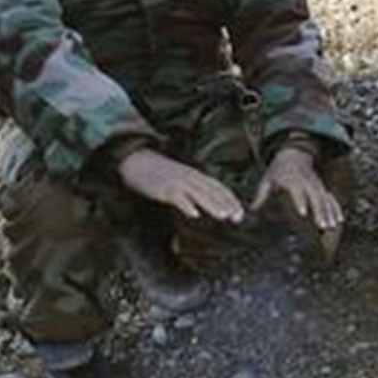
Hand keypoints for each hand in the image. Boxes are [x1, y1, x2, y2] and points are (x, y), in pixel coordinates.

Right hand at [117, 148, 244, 222]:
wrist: (136, 160)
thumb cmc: (158, 172)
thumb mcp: (181, 177)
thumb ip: (194, 187)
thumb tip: (208, 202)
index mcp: (195, 175)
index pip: (218, 187)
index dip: (231, 199)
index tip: (241, 212)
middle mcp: (190, 177)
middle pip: (212, 191)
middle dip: (227, 204)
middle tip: (238, 218)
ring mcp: (177, 182)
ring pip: (198, 194)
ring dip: (212, 204)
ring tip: (223, 216)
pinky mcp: (163, 188)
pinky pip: (177, 197)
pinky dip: (186, 205)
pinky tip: (194, 215)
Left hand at [251, 145, 342, 231]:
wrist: (294, 154)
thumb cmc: (278, 170)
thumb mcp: (267, 180)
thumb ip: (261, 196)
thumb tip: (251, 211)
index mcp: (292, 180)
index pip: (297, 191)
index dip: (300, 201)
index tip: (303, 213)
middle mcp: (306, 182)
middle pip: (315, 196)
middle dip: (319, 211)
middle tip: (321, 225)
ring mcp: (316, 184)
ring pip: (325, 199)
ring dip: (329, 212)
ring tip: (331, 226)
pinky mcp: (322, 187)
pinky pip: (331, 198)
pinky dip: (336, 208)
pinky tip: (339, 220)